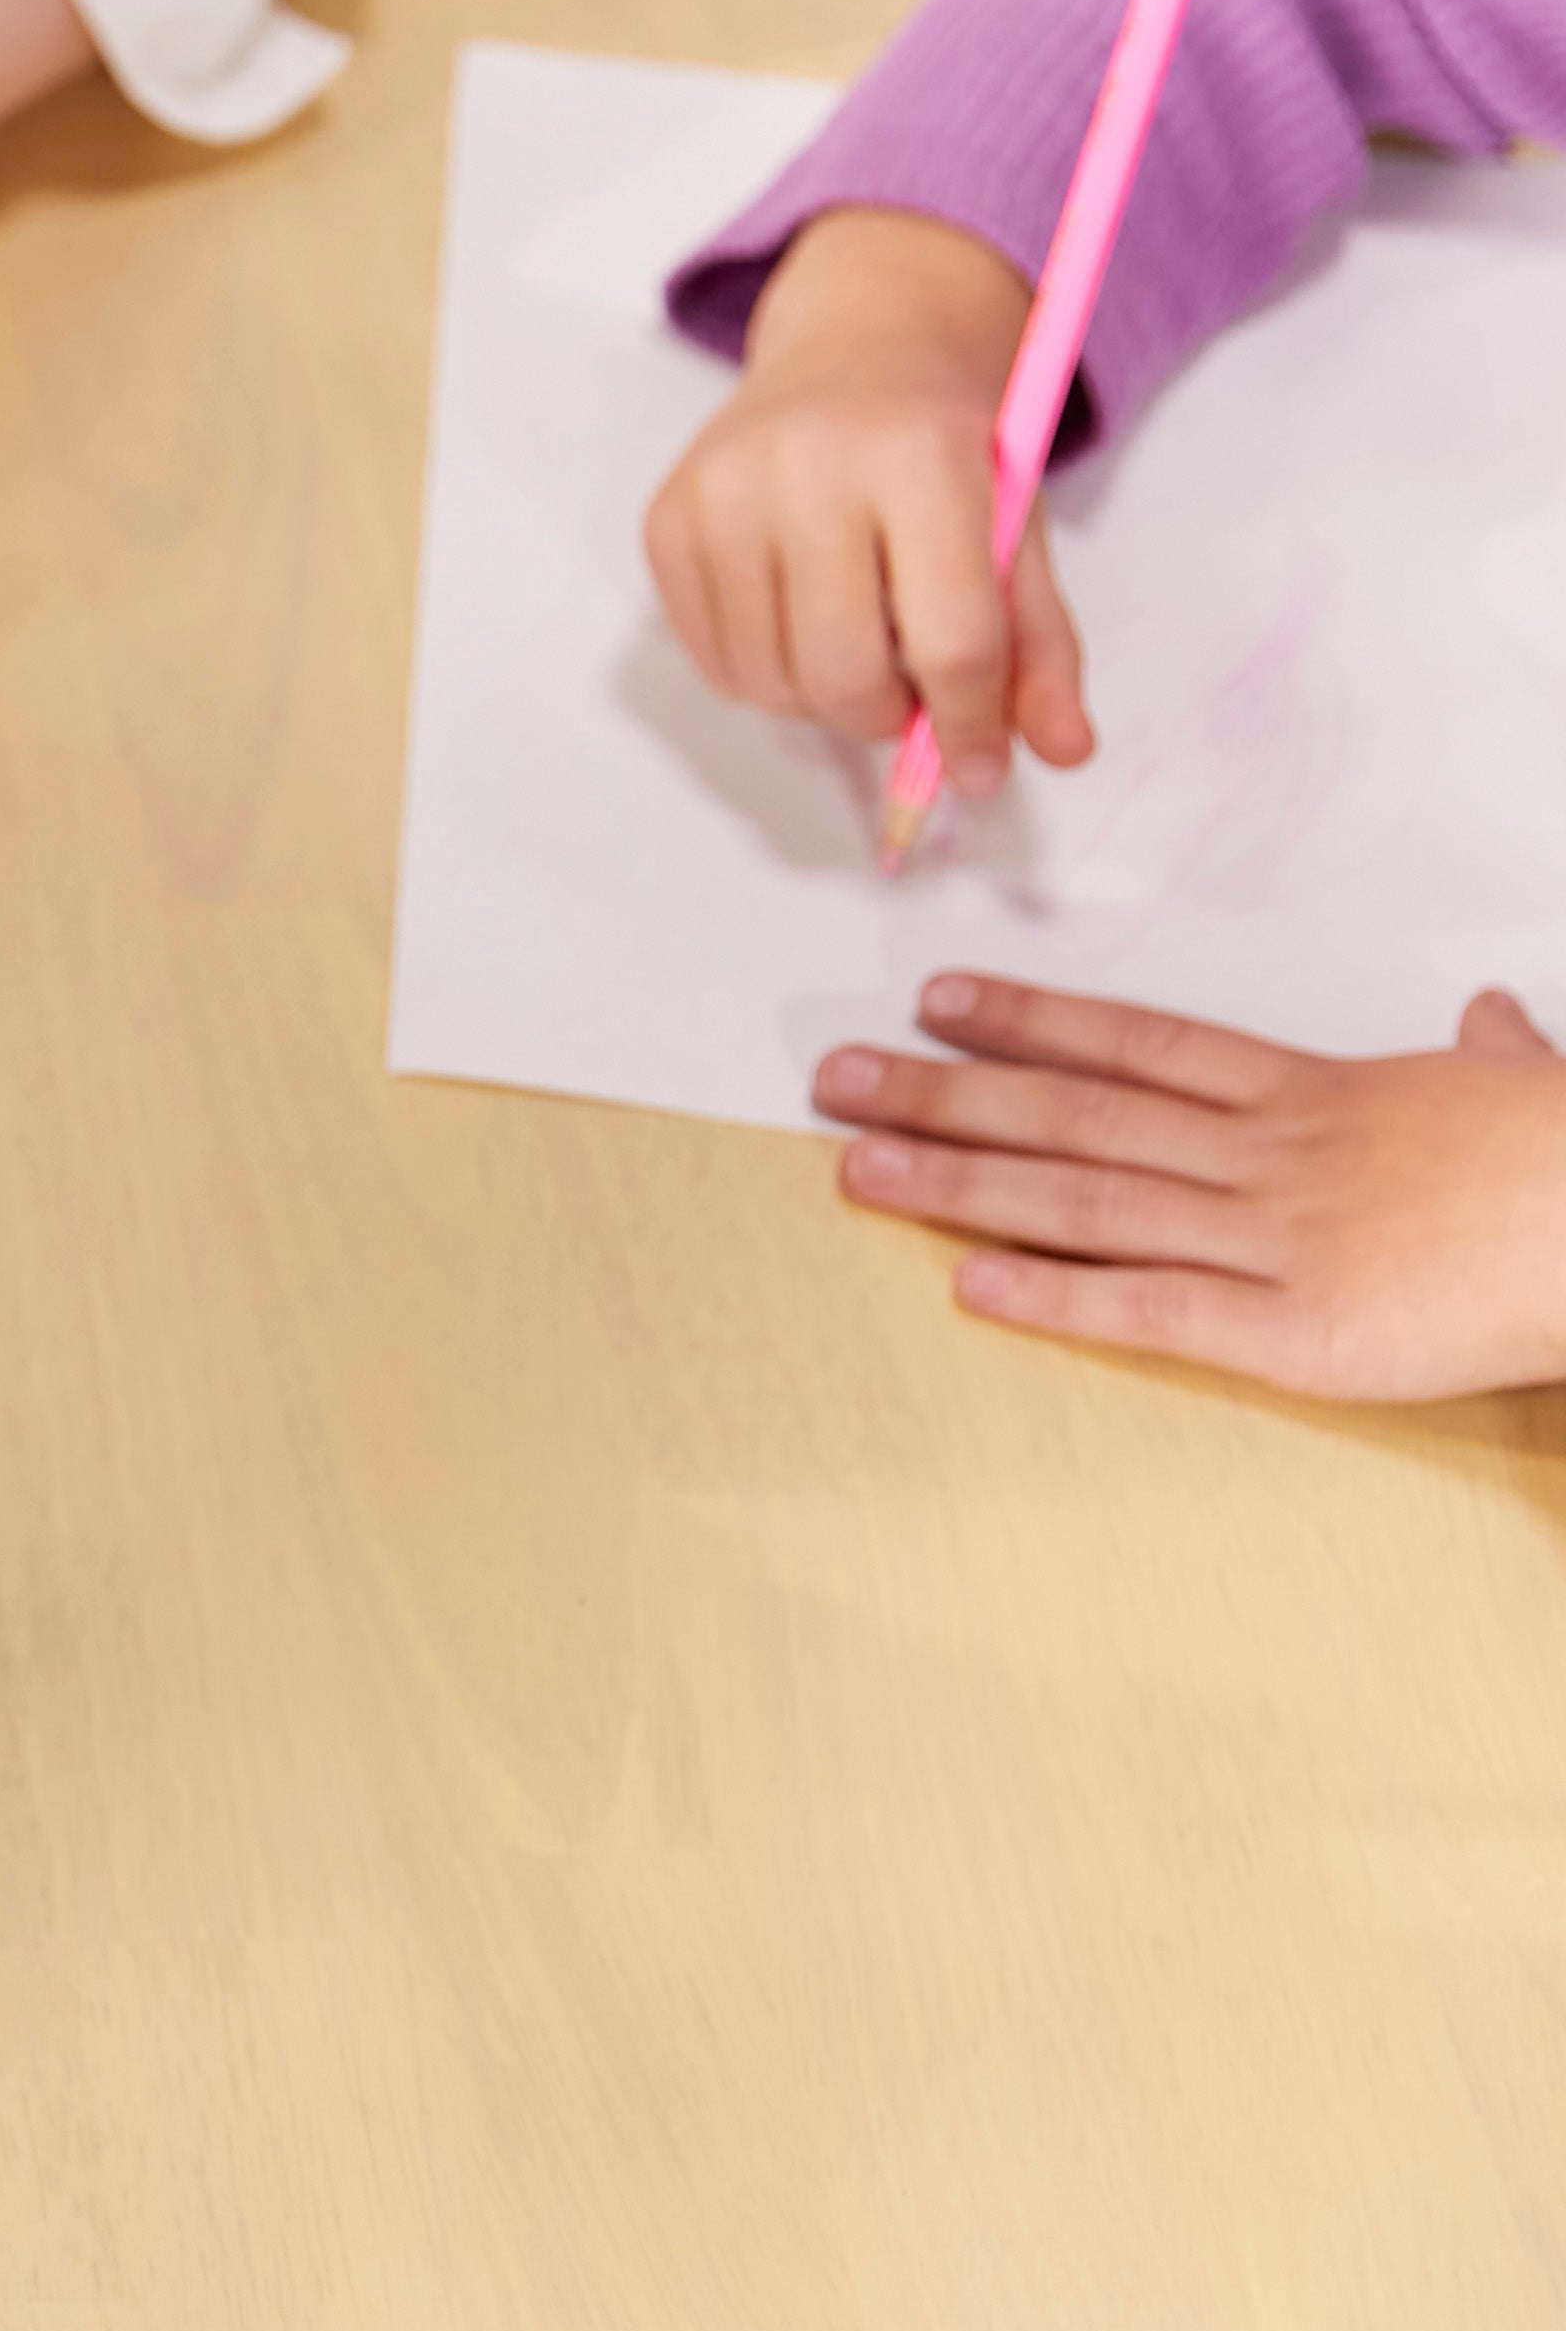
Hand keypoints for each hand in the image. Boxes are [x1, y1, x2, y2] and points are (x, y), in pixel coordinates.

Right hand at [645, 205, 1086, 800]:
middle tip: (910, 696)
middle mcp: (807, 466)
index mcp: (921, 459)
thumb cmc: (943, 449)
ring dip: (823, 699)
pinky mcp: (666, 519)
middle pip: (846, 675)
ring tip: (856, 643)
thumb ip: (1041, 645)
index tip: (980, 764)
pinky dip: (764, 673)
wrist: (852, 347)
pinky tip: (799, 621)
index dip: (973, 723)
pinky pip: (713, 662)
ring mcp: (722, 491)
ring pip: (770, 683)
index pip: (951, 638)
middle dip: (888, 718)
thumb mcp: (1018, 528)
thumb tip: (1064, 752)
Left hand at [816, 972, 1565, 1396]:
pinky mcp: (1301, 1331)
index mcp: (1318, 1096)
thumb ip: (1490, 1052)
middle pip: (1077, 1113)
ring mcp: (1278, 1238)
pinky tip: (967, 1284)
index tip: (939, 999)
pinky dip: (1056, 1296)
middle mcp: (1271, 1155)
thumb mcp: (1530, 1084)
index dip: (1033, 1021)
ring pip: (1088, 1199)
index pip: (1142, 1045)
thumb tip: (1491, 1015)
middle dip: (946, 1095)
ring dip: (960, 1181)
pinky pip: (1154, 1308)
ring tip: (854, 1165)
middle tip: (835, 1078)